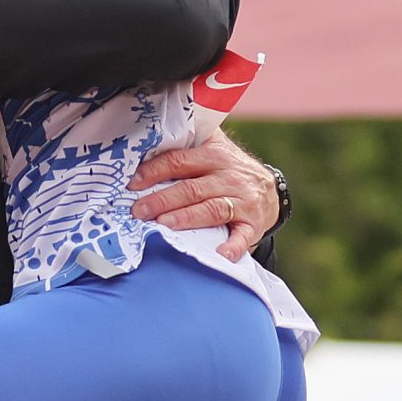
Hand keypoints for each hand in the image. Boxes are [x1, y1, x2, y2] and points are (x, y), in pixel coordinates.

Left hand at [128, 131, 280, 259]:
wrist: (269, 189)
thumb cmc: (227, 170)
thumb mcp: (211, 148)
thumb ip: (184, 146)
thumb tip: (141, 147)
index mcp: (214, 154)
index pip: (179, 161)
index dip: (155, 172)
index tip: (133, 184)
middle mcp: (229, 176)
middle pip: (192, 188)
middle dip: (163, 200)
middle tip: (139, 211)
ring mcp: (242, 200)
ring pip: (212, 209)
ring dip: (186, 218)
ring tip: (163, 225)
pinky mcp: (253, 223)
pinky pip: (243, 236)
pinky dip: (233, 246)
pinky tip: (220, 254)